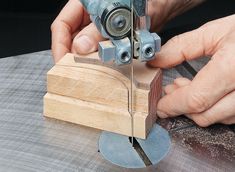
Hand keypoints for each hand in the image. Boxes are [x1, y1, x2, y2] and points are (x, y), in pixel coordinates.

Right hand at [51, 0, 203, 61]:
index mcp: (86, 3)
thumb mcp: (122, 13)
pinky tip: (105, 66)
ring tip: (91, 71)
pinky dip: (102, 60)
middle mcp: (90, 17)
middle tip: (76, 72)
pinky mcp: (111, 39)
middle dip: (73, 56)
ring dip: (88, 60)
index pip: (62, 24)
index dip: (60, 44)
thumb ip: (100, 30)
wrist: (167, 4)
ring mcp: (101, 29)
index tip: (62, 62)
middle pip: (72, 39)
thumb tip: (80, 46)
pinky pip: (101, 51)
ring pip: (86, 47)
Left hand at [149, 14, 234, 126]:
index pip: (195, 99)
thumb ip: (182, 47)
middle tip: (170, 90)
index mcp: (233, 68)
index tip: (160, 106)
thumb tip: (158, 60)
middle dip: (181, 107)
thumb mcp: (215, 32)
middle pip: (205, 115)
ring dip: (196, 108)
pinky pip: (231, 116)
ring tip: (186, 88)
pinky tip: (206, 93)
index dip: (172, 105)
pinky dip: (213, 108)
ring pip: (217, 118)